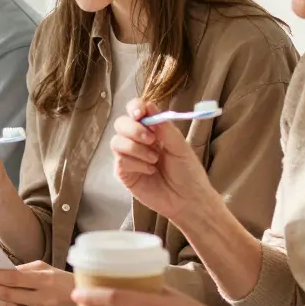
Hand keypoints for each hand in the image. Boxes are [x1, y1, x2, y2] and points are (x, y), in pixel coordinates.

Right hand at [110, 98, 216, 221]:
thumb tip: (149, 106)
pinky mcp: (124, 173)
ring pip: (116, 142)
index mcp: (152, 130)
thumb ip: (164, 127)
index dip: (134, 108)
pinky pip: (120, 161)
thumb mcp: (180, 147)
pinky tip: (150, 171)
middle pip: (121, 124)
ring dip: (136, 149)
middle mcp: (137, 141)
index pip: (136, 111)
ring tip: (155, 160)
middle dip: (133, 129)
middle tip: (151, 140)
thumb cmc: (188, 172)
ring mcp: (129, 157)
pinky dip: (136, 164)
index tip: (139, 113)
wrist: (188, 200)